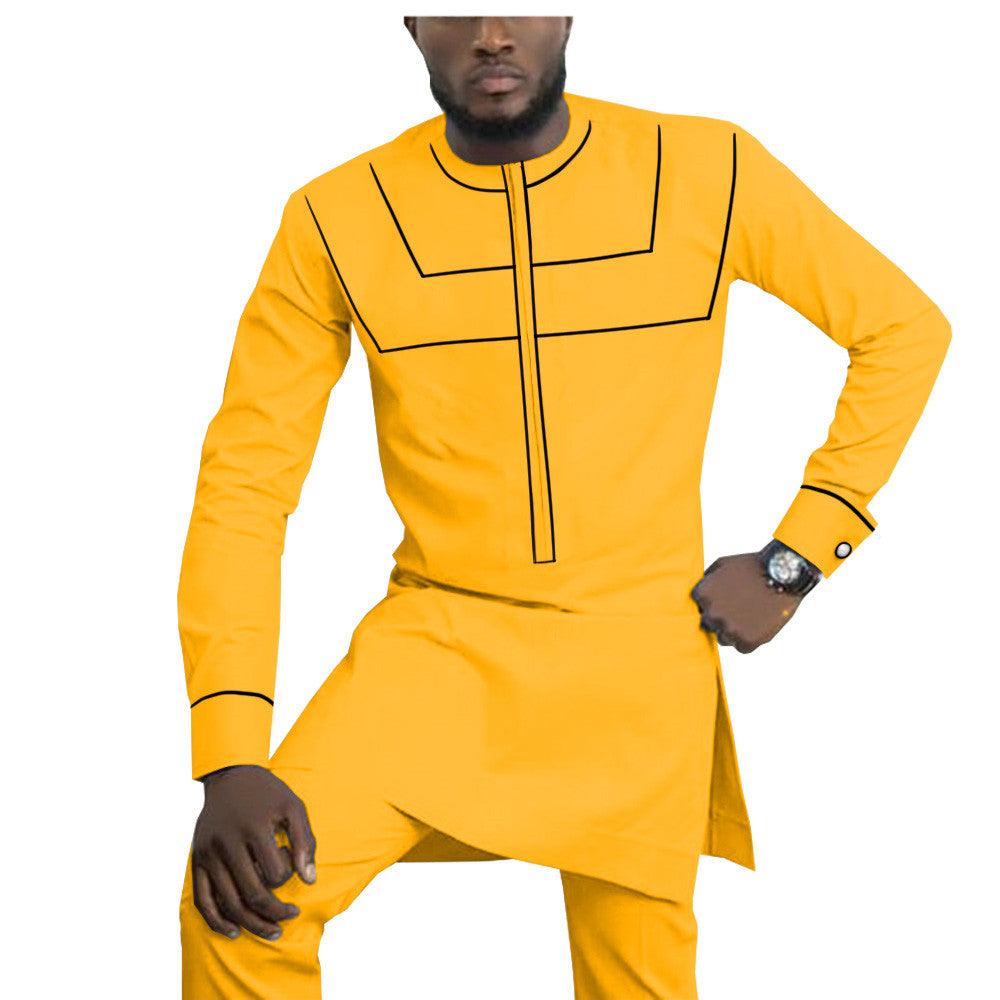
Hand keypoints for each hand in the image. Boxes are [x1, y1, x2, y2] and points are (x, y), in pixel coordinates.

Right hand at [191, 764, 316, 940]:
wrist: (231, 777)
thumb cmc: (268, 794)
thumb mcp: (294, 807)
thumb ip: (305, 841)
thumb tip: (309, 880)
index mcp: (252, 828)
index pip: (274, 873)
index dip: (288, 876)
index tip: (292, 864)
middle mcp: (226, 843)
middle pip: (251, 894)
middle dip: (274, 912)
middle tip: (291, 917)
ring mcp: (208, 854)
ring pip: (228, 903)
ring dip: (251, 923)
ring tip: (272, 930)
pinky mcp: (197, 861)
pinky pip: (203, 901)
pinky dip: (217, 920)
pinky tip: (234, 931)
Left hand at [689, 548, 805, 653]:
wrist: (784, 574)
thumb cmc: (753, 566)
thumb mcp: (722, 565)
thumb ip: (706, 581)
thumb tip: (698, 597)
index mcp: (702, 594)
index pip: (700, 607)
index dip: (715, 602)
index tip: (730, 596)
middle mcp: (712, 614)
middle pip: (709, 624)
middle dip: (722, 617)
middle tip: (741, 606)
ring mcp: (729, 629)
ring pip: (724, 638)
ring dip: (735, 630)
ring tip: (752, 614)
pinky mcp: (747, 641)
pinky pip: (742, 648)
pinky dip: (750, 639)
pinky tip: (759, 623)